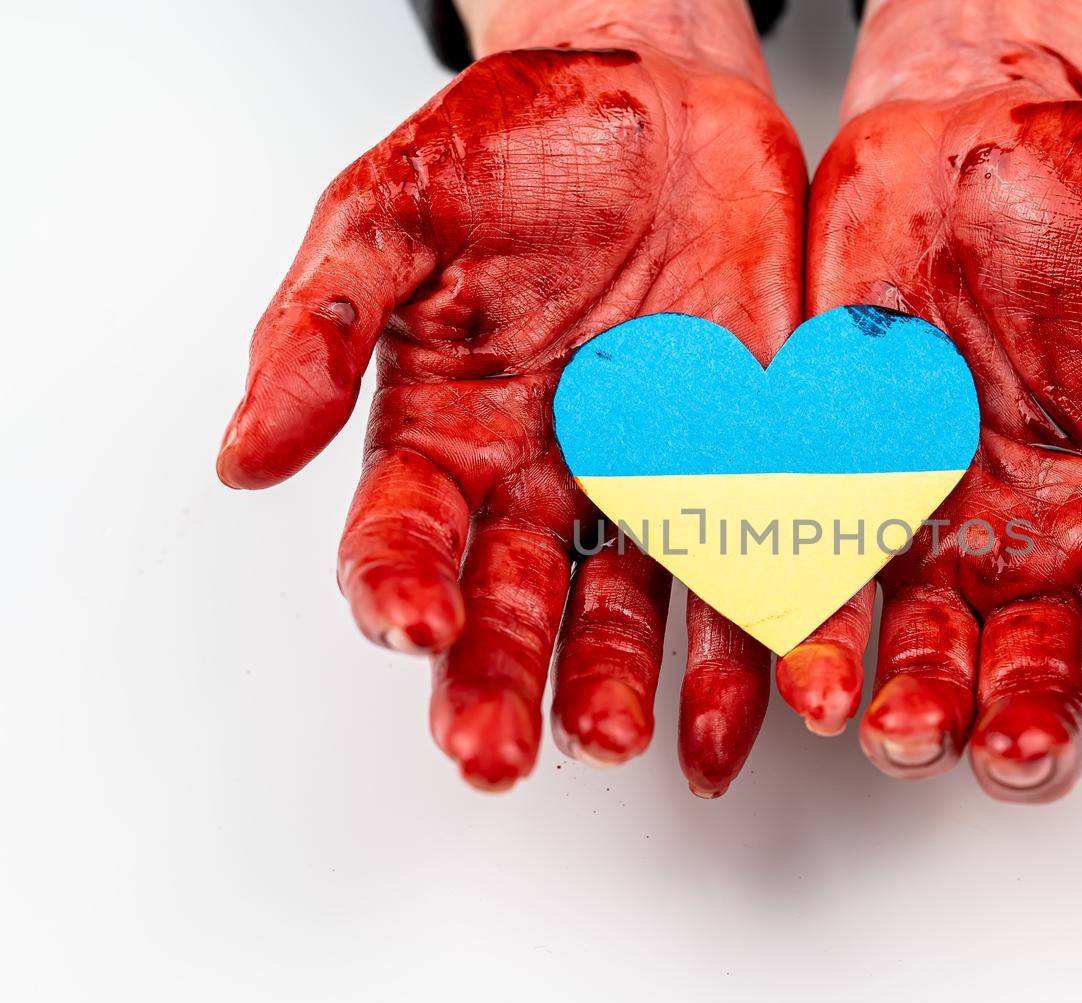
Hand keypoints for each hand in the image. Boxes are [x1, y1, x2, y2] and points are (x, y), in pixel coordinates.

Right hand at [217, 0, 802, 793]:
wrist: (648, 103)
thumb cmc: (508, 152)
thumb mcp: (389, 214)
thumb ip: (324, 329)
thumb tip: (245, 454)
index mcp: (444, 438)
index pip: (406, 537)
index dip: (398, 587)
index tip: (412, 624)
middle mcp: (541, 485)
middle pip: (513, 608)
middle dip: (503, 682)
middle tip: (495, 751)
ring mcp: (647, 484)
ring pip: (633, 612)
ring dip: (625, 683)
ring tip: (620, 739)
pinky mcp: (747, 466)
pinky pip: (758, 560)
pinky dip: (767, 628)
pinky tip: (766, 688)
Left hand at [777, 0, 1081, 800]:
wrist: (971, 137)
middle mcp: (1031, 549)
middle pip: (1031, 681)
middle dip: (1020, 731)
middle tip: (1006, 745)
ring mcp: (930, 530)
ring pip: (922, 660)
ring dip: (912, 711)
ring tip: (899, 728)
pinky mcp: (839, 494)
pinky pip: (824, 579)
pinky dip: (814, 629)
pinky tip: (811, 665)